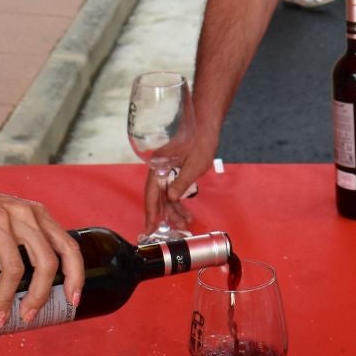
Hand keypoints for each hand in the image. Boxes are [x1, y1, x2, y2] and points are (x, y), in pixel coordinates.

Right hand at [0, 180, 84, 326]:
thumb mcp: (15, 218)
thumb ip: (31, 240)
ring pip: (14, 269)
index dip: (75, 276)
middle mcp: (22, 215)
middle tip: (28, 315)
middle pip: (45, 262)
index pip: (68, 246)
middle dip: (39, 296)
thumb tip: (42, 287)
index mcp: (38, 214)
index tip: (72, 300)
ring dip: (6, 300)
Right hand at [143, 101, 217, 232]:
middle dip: (165, 214)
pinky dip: (178, 202)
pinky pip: (173, 190)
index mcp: (159, 165)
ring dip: (174, 210)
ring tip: (185, 223)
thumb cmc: (201, 141)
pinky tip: (186, 212)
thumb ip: (182, 181)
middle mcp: (159, 169)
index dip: (150, 211)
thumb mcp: (195, 164)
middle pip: (158, 196)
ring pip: (166, 195)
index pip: (152, 192)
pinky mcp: (174, 171)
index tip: (150, 227)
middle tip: (174, 229)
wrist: (205, 126)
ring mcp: (166, 170)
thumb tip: (171, 198)